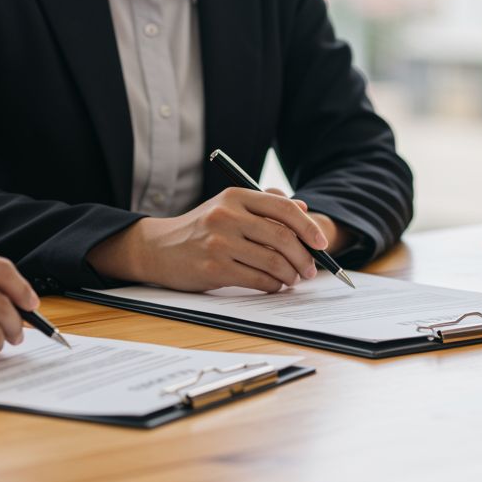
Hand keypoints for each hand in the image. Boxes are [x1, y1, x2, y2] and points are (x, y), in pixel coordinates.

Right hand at [87, 188, 326, 292]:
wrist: (159, 248)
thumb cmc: (201, 228)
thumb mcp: (228, 206)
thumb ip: (264, 203)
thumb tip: (303, 208)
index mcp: (234, 196)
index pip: (283, 207)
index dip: (308, 226)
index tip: (321, 243)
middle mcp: (227, 216)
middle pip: (282, 237)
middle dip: (304, 257)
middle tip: (310, 269)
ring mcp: (219, 243)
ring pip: (273, 262)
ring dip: (290, 275)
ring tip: (292, 279)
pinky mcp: (213, 269)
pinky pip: (257, 280)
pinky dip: (272, 286)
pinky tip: (273, 285)